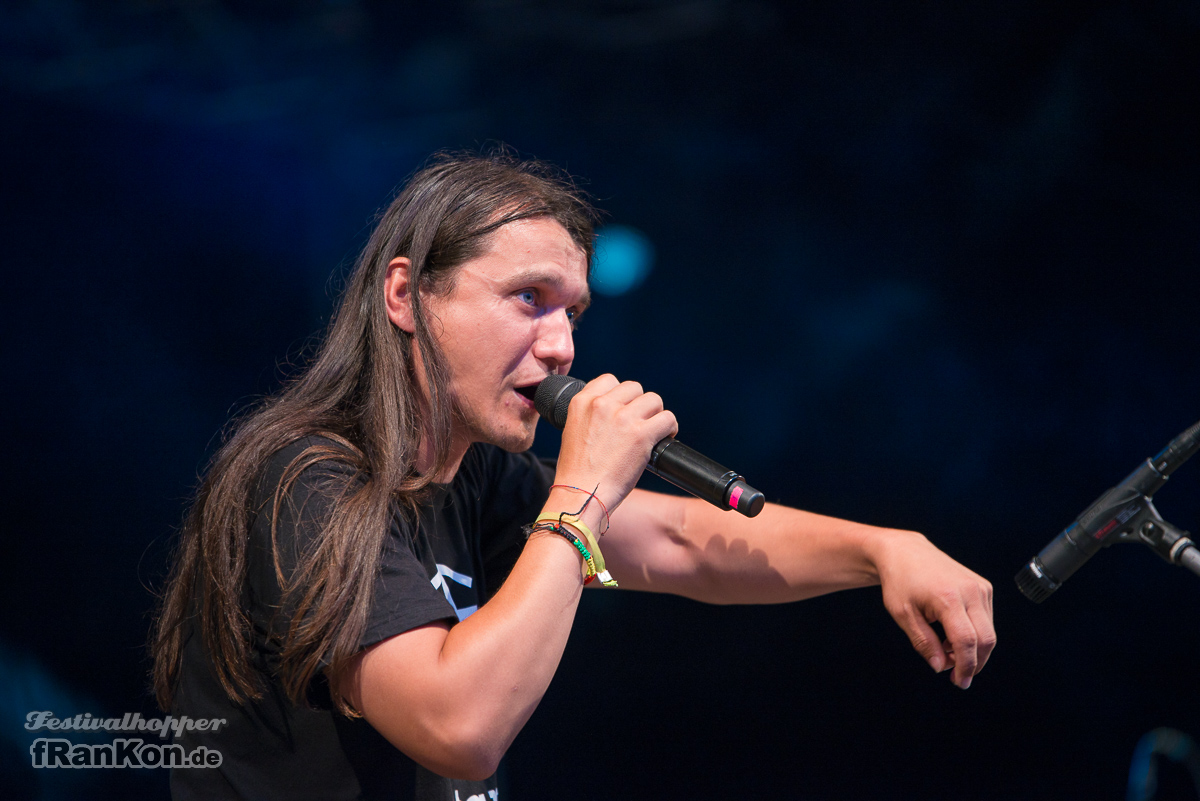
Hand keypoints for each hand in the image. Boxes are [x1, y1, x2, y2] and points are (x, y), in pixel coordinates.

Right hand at [553, 374, 678, 514]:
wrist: (581, 495)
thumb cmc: (577, 472)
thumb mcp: (572, 431)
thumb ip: (591, 415)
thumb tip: (614, 411)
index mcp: (582, 402)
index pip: (610, 380)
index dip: (621, 395)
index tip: (624, 409)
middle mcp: (602, 405)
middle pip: (635, 388)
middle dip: (639, 405)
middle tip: (639, 424)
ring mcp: (623, 418)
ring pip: (654, 400)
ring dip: (656, 415)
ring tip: (653, 431)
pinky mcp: (641, 435)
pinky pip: (667, 419)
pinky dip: (669, 429)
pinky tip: (663, 439)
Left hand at [871, 531, 995, 688]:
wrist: (904, 552)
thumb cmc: (900, 582)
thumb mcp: (903, 615)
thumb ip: (924, 643)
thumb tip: (941, 667)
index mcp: (948, 597)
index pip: (967, 641)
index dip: (965, 666)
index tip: (959, 682)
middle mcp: (970, 591)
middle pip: (986, 639)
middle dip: (974, 663)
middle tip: (957, 677)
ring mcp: (980, 587)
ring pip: (988, 631)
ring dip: (973, 649)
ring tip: (946, 650)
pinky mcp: (983, 586)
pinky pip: (986, 619)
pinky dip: (974, 634)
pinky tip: (952, 635)